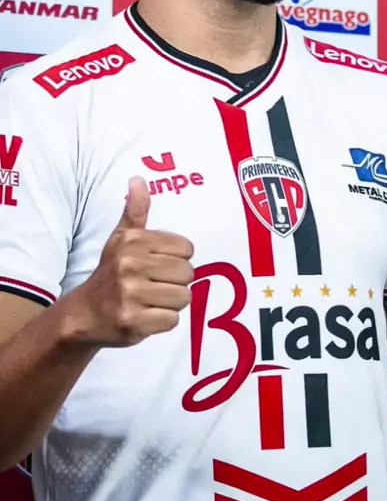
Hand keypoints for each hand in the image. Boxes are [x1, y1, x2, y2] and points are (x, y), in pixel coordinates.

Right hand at [65, 177, 193, 347]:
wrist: (83, 314)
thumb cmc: (110, 273)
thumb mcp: (120, 238)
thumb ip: (135, 210)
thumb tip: (138, 178)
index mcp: (133, 241)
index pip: (186, 248)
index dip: (177, 260)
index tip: (159, 266)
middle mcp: (130, 264)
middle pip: (188, 274)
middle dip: (176, 283)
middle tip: (155, 286)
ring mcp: (130, 294)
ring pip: (183, 297)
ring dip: (171, 303)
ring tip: (151, 301)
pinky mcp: (132, 321)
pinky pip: (172, 320)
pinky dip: (163, 321)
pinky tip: (146, 316)